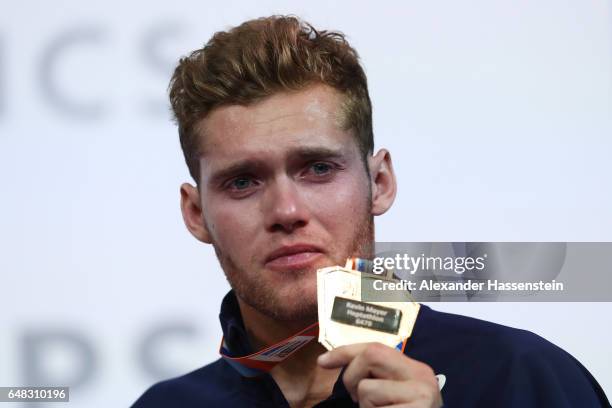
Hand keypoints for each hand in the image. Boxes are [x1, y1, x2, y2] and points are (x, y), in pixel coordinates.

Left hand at [317, 342, 441, 407]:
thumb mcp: (390, 393)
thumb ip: (374, 376)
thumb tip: (328, 362)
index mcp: (414, 368)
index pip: (375, 347)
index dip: (345, 352)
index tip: (322, 362)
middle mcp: (422, 375)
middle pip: (370, 355)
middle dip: (352, 377)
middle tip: (359, 401)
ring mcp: (423, 393)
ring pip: (367, 389)